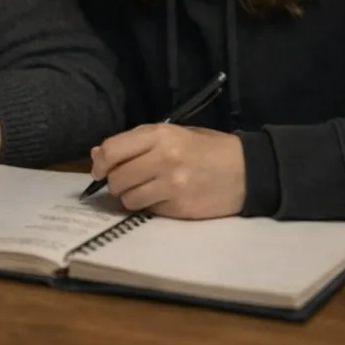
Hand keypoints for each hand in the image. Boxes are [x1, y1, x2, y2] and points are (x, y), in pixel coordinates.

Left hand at [90, 124, 245, 218]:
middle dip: (115, 182)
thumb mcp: (174, 134)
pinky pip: (147, 210)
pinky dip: (148, 206)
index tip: (100, 169)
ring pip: (127, 198)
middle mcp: (164, 159)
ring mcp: (172, 186)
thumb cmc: (208, 148)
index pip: (112, 150)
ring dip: (130, 197)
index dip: (100, 162)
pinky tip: (163, 197)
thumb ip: (136, 143)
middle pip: (116, 178)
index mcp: (161, 135)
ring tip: (145, 189)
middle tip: (127, 180)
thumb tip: (97, 156)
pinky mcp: (179, 208)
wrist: (247, 171)